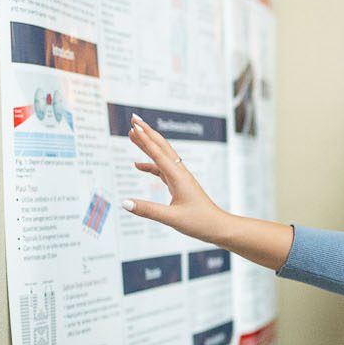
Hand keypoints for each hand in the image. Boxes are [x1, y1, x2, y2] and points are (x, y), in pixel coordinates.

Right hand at [124, 117, 227, 243]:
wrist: (218, 226)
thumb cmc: (200, 222)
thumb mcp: (172, 219)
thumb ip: (148, 210)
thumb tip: (125, 203)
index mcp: (179, 177)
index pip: (158, 154)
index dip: (145, 140)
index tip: (133, 126)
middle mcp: (180, 173)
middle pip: (162, 147)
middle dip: (147, 132)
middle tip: (133, 118)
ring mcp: (180, 177)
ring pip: (162, 155)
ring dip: (147, 144)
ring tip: (132, 134)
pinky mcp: (179, 184)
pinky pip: (162, 169)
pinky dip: (150, 164)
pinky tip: (138, 165)